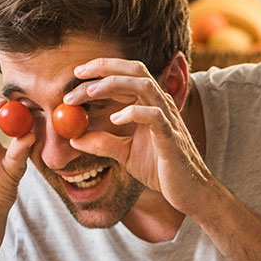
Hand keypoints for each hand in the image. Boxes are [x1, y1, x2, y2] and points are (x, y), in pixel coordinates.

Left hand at [63, 58, 214, 214]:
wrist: (187, 191)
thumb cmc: (161, 169)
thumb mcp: (125, 154)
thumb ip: (102, 143)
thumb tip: (73, 138)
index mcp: (149, 104)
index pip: (125, 76)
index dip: (100, 70)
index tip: (76, 76)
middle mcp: (160, 104)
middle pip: (134, 70)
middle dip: (103, 68)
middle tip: (77, 75)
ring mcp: (168, 118)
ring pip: (143, 85)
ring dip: (113, 84)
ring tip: (90, 93)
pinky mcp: (171, 136)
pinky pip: (154, 116)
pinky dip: (133, 112)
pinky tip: (115, 120)